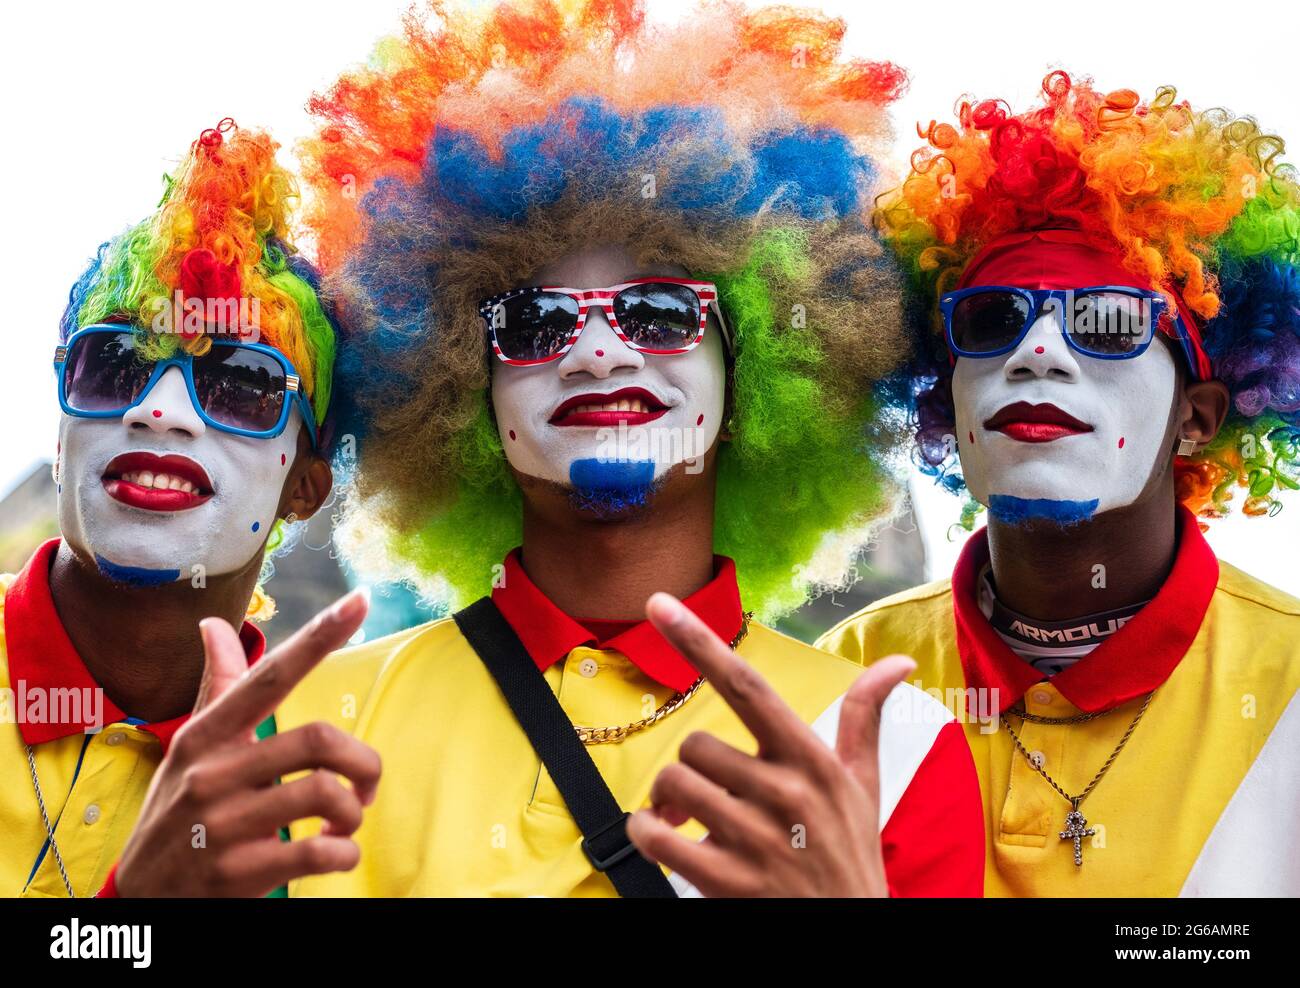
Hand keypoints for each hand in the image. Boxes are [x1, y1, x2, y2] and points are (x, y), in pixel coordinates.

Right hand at [114, 590, 381, 896]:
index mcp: (206, 736)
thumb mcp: (187, 752)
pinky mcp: (235, 873)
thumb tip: (212, 624)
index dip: (318, 637)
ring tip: (346, 824)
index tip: (359, 599)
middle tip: (366, 785)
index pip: (269, 675)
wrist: (141, 902)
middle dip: (365, 763)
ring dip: (355, 812)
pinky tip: (334, 854)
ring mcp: (221, 824)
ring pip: (325, 794)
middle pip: (319, 739)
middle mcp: (211, 773)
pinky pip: (316, 853)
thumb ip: (216, 691)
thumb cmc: (176, 815)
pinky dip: (344, 854)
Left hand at [626, 592, 914, 896]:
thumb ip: (864, 719)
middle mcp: (787, 794)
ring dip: (667, 802)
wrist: (851, 936)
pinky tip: (666, 841)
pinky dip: (646, 834)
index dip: (699, 640)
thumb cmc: (851, 856)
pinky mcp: (729, 881)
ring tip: (691, 821)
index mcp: (813, 760)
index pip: (748, 685)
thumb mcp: (864, 786)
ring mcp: (758, 839)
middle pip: (696, 744)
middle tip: (706, 794)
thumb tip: (897, 661)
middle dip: (692, 768)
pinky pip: (656, 836)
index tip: (659, 605)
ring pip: (674, 783)